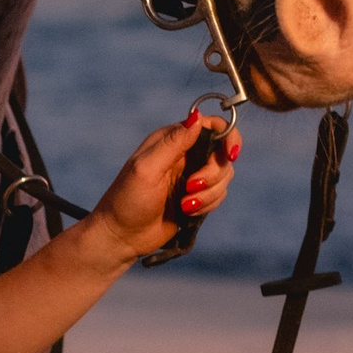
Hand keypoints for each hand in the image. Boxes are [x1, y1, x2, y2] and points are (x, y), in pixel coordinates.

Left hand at [91, 107, 240, 262]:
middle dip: (213, 174)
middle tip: (190, 188)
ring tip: (184, 205)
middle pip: (222, 153)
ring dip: (209, 194)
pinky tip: (187, 212)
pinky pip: (219, 194)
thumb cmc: (127, 200)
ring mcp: (192, 175)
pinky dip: (208, 204)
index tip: (230, 155)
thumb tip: (197, 117)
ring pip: (224, 176)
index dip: (228, 137)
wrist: (122, 235)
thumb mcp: (146, 169)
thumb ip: (173, 143)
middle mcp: (185, 154)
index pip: (212, 126)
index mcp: (171, 140)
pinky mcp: (197, 195)